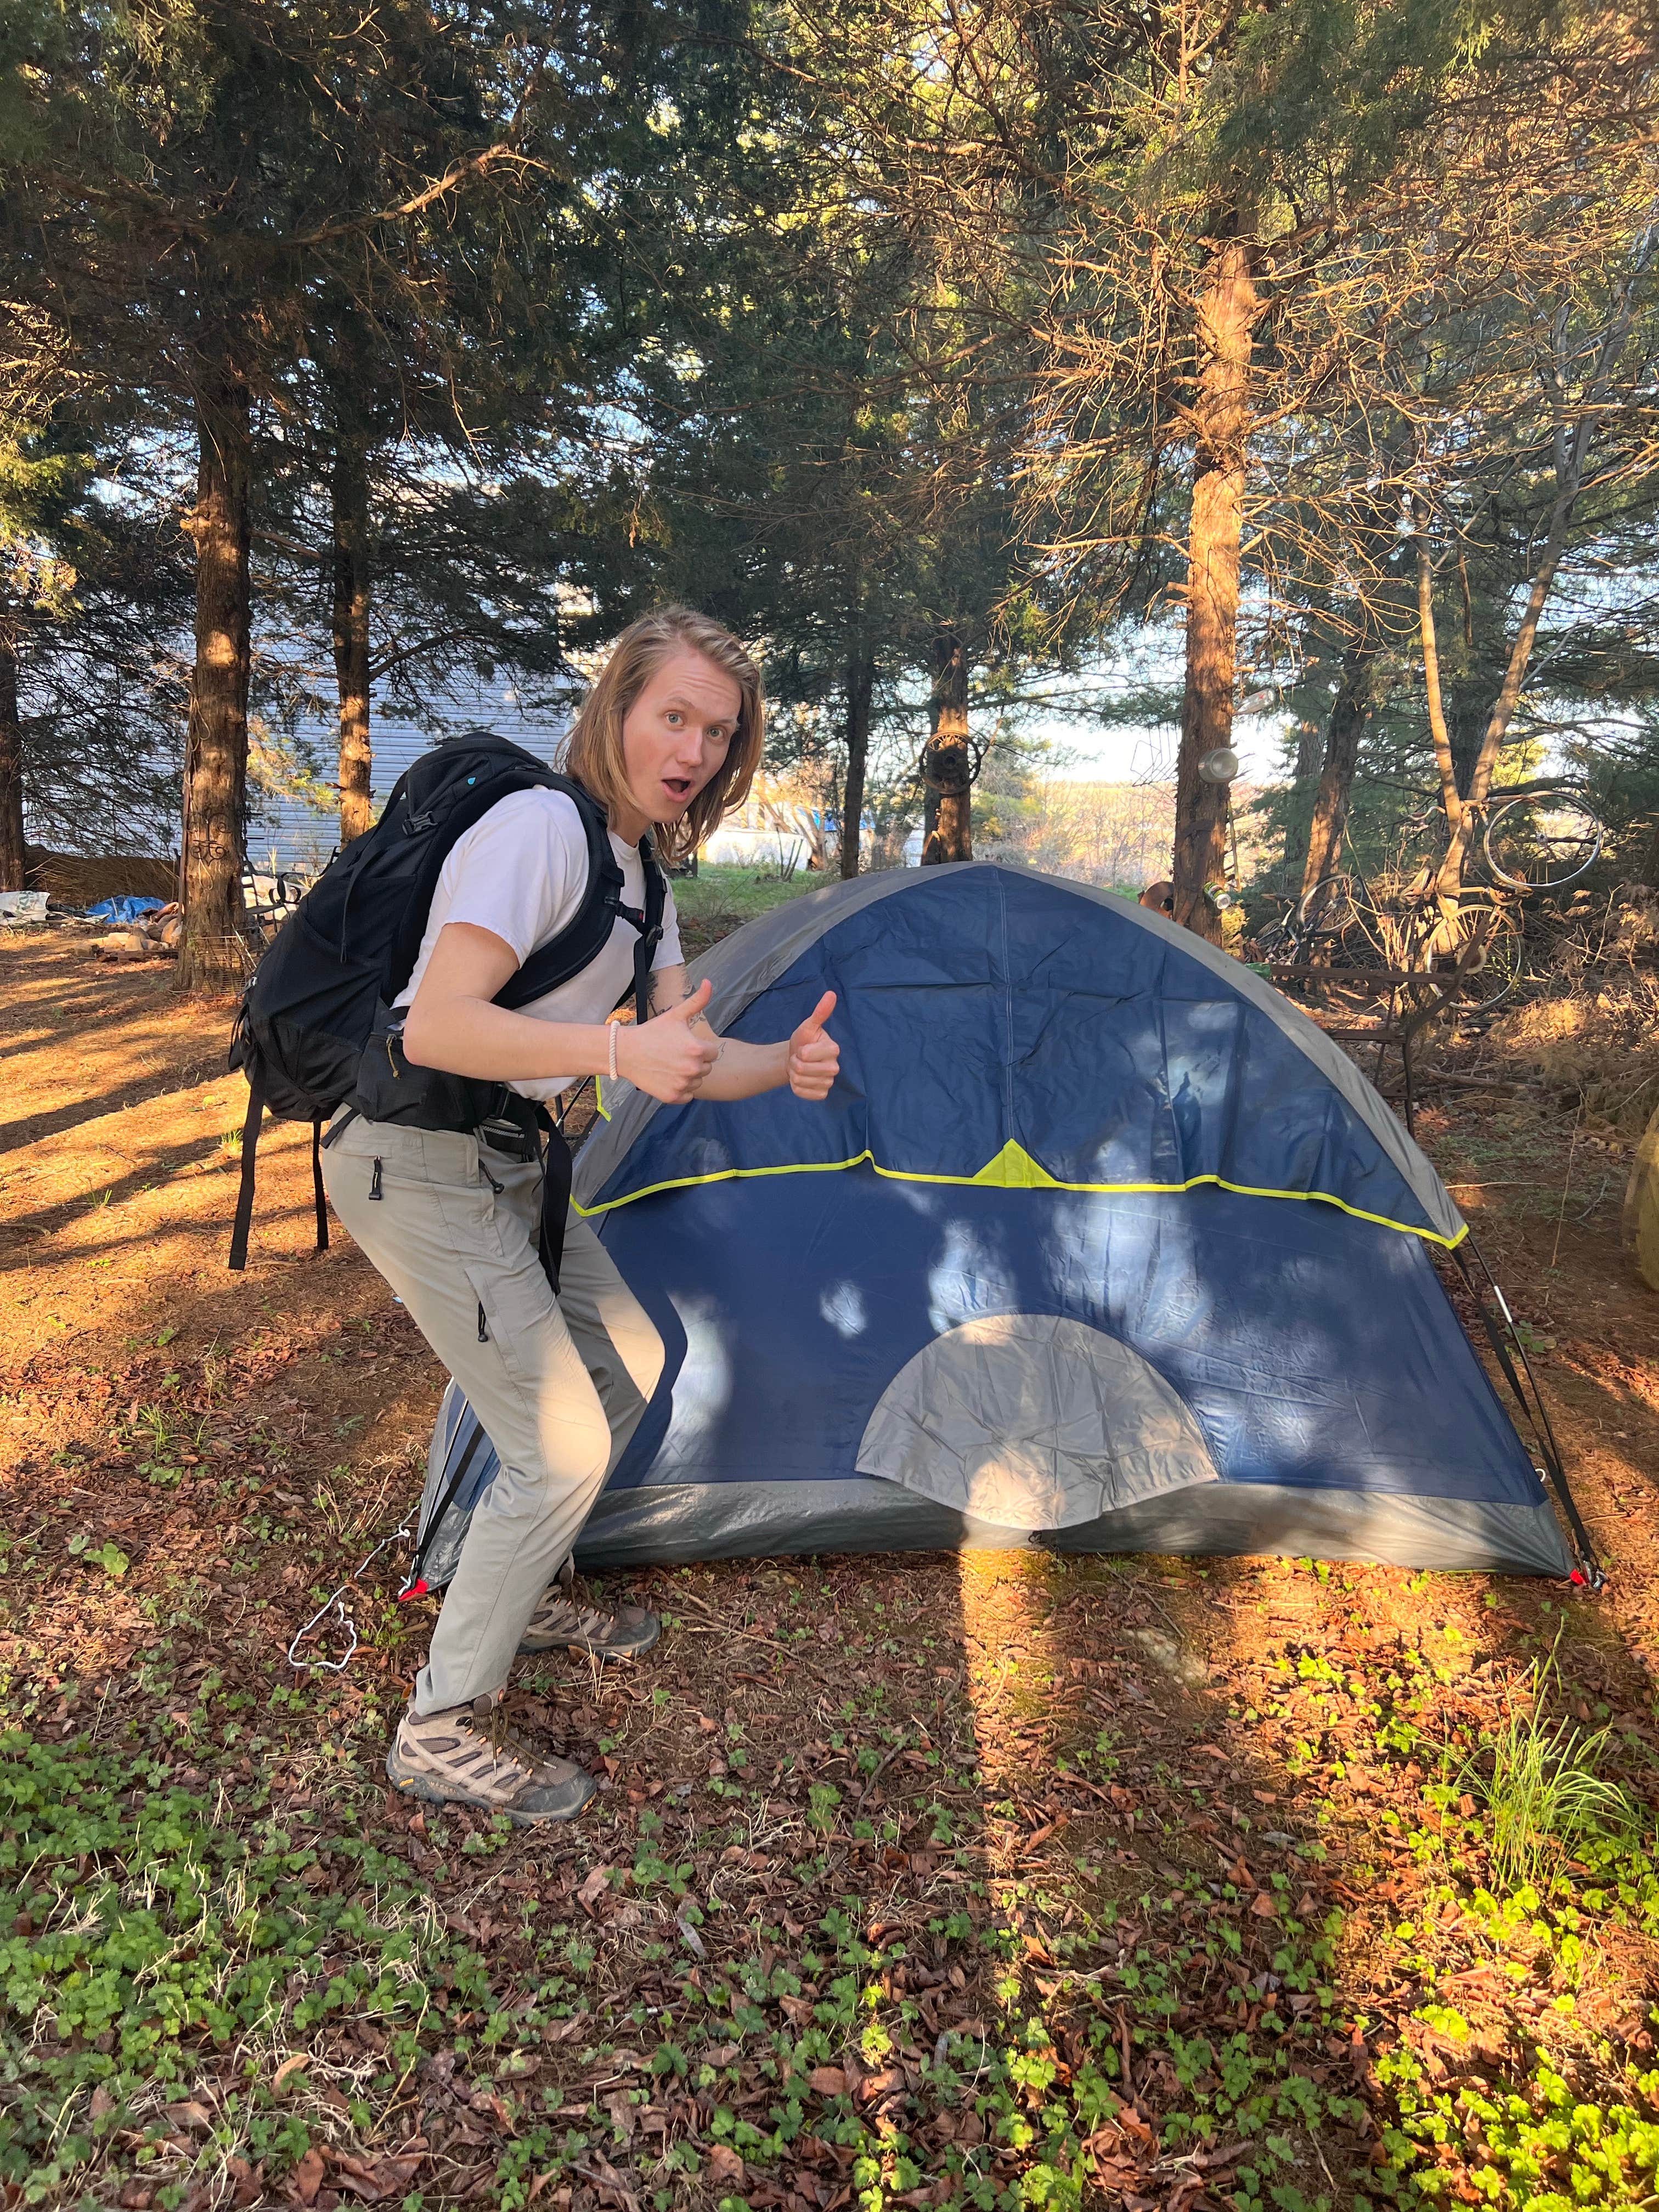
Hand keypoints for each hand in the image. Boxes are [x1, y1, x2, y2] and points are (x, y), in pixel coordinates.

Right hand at [616, 978, 720, 1102]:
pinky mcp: (673, 1097)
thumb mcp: (675, 1015)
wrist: (626, 1052)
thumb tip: (709, 982)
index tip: (683, 1045)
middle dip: (695, 1062)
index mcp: (697, 1049)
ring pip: (697, 1082)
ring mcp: (683, 1084)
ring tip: (671, 1065)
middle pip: (706, 1068)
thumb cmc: (652, 1032)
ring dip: (688, 1076)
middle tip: (675, 1055)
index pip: (713, 1053)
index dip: (700, 1048)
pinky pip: (687, 1095)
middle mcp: (693, 1069)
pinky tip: (668, 1077)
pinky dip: (680, 1089)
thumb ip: (697, 1000)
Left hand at [787, 990, 839, 1100]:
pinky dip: (796, 1087)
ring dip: (794, 1075)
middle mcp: (835, 1067)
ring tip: (799, 1068)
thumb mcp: (808, 1026)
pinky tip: (801, 1080)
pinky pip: (803, 1093)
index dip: (799, 1051)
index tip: (803, 1048)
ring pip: (801, 1081)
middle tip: (799, 1058)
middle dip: (794, 1063)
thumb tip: (831, 993)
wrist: (797, 1059)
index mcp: (834, 1049)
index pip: (806, 1054)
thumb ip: (820, 1012)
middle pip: (802, 1069)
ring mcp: (829, 1082)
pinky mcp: (822, 1094)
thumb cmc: (803, 1041)